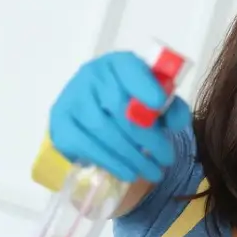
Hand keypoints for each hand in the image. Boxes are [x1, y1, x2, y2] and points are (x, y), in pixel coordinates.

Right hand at [49, 51, 190, 182]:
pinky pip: (87, 146)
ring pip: (104, 130)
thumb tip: (176, 123)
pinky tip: (127, 172)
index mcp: (119, 63)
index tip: (158, 102)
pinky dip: (110, 162)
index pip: (129, 68)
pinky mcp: (61, 124)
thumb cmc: (132, 103)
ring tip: (152, 172)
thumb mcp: (156, 99)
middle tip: (166, 158)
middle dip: (147, 137)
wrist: (96, 111)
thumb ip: (171, 107)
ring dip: (131, 156)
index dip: (143, 85)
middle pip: (119, 107)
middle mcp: (91, 75)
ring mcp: (72, 98)